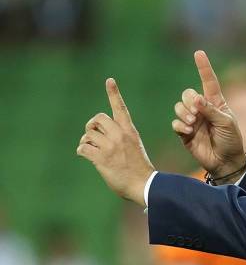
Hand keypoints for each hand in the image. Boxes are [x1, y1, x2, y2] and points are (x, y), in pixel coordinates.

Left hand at [77, 78, 154, 205]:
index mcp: (129, 130)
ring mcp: (111, 146)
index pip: (120, 107)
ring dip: (85, 142)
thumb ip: (119, 136)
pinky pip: (83, 148)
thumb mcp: (133, 145)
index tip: (109, 80)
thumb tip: (96, 134)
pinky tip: (86, 156)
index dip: (114, 93)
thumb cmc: (138, 166)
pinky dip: (81, 151)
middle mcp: (120, 135)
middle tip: (92, 136)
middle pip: (97, 119)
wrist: (144, 184)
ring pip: (88, 135)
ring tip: (91, 150)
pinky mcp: (102, 158)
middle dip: (90, 127)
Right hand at [172, 51, 245, 182]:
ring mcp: (193, 120)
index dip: (203, 67)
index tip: (198, 53)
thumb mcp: (225, 123)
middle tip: (196, 114)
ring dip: (184, 113)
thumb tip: (195, 99)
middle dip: (189, 101)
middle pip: (187, 94)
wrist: (225, 161)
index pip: (208, 81)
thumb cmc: (231, 140)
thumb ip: (210, 110)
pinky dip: (180, 125)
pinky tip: (188, 131)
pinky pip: (176, 123)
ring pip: (179, 107)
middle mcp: (202, 108)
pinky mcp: (185, 133)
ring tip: (193, 124)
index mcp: (216, 102)